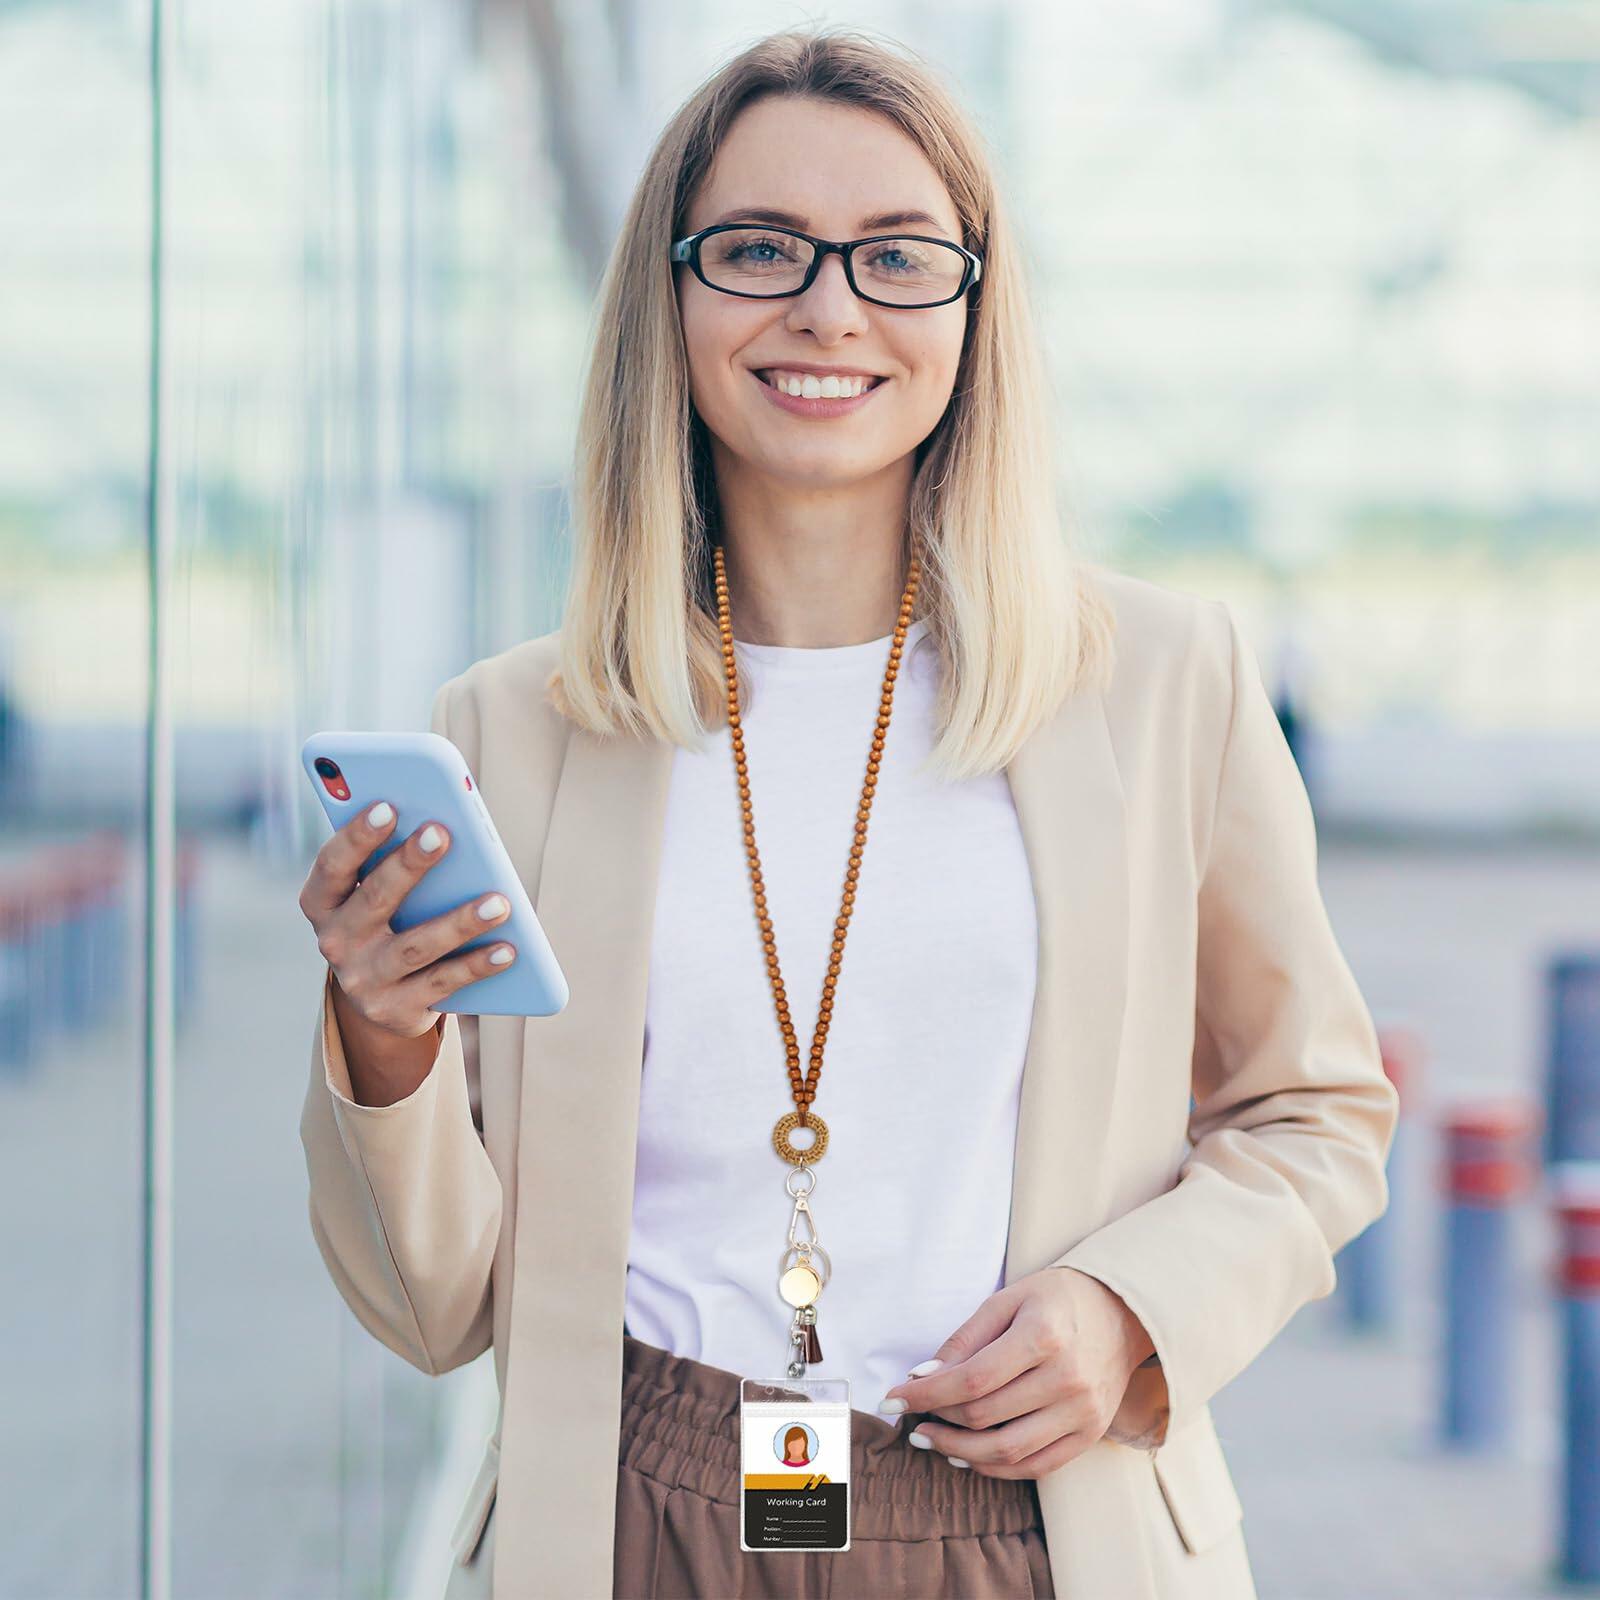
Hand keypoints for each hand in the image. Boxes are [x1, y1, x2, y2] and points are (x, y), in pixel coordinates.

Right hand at [298, 801, 516, 1039]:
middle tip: (441, 834)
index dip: (356, 836)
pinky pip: (443, 983)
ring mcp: (363, 980)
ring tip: (500, 903)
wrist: (382, 997)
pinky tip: (508, 949)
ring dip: (460, 922)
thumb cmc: (390, 918)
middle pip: (375, 899)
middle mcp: (334, 942)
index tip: (387, 806)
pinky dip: (477, 965)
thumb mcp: (376, 891)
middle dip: (409, 865)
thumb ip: (392, 860)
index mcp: (322, 902)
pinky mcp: (395, 1008)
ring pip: (416, 946)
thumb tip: (443, 826)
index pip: (333, 865)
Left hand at [877, 1267, 1155, 1478]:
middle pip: (985, 1416)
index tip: (892, 1398)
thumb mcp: (1007, 1300)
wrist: (1122, 1311)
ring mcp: (1083, 1412)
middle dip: (938, 1419)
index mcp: (1044, 1336)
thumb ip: (965, 1339)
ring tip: (931, 1440)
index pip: (972, 1380)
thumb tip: (922, 1376)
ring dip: (959, 1452)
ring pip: (1007, 1451)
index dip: (926, 1394)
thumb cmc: (1056, 1300)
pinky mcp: (1090, 1434)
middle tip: (912, 1415)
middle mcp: (1067, 1379)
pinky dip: (996, 1469)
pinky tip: (968, 1457)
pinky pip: (1036, 1466)